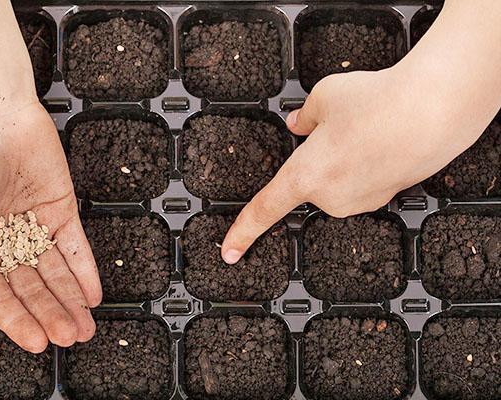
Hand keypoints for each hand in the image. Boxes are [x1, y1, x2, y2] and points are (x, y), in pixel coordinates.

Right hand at [0, 102, 101, 351]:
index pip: (2, 296)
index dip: (19, 321)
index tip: (37, 343)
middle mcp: (8, 243)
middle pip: (34, 289)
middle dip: (51, 315)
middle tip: (69, 338)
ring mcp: (37, 228)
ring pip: (57, 273)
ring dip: (71, 301)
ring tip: (84, 326)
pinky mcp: (62, 211)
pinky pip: (76, 247)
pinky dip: (85, 271)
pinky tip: (92, 293)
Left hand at [220, 68, 490, 263]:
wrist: (433, 112)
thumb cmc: (376, 103)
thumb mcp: (325, 97)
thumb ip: (306, 116)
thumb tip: (298, 125)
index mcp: (304, 175)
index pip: (264, 210)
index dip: (244, 231)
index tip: (229, 252)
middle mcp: (330, 197)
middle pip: (310, 179)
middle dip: (319, 154)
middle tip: (342, 124)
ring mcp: (359, 202)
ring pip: (338, 179)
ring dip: (345, 157)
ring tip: (368, 128)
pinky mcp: (385, 199)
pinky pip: (362, 181)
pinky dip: (366, 162)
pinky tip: (383, 140)